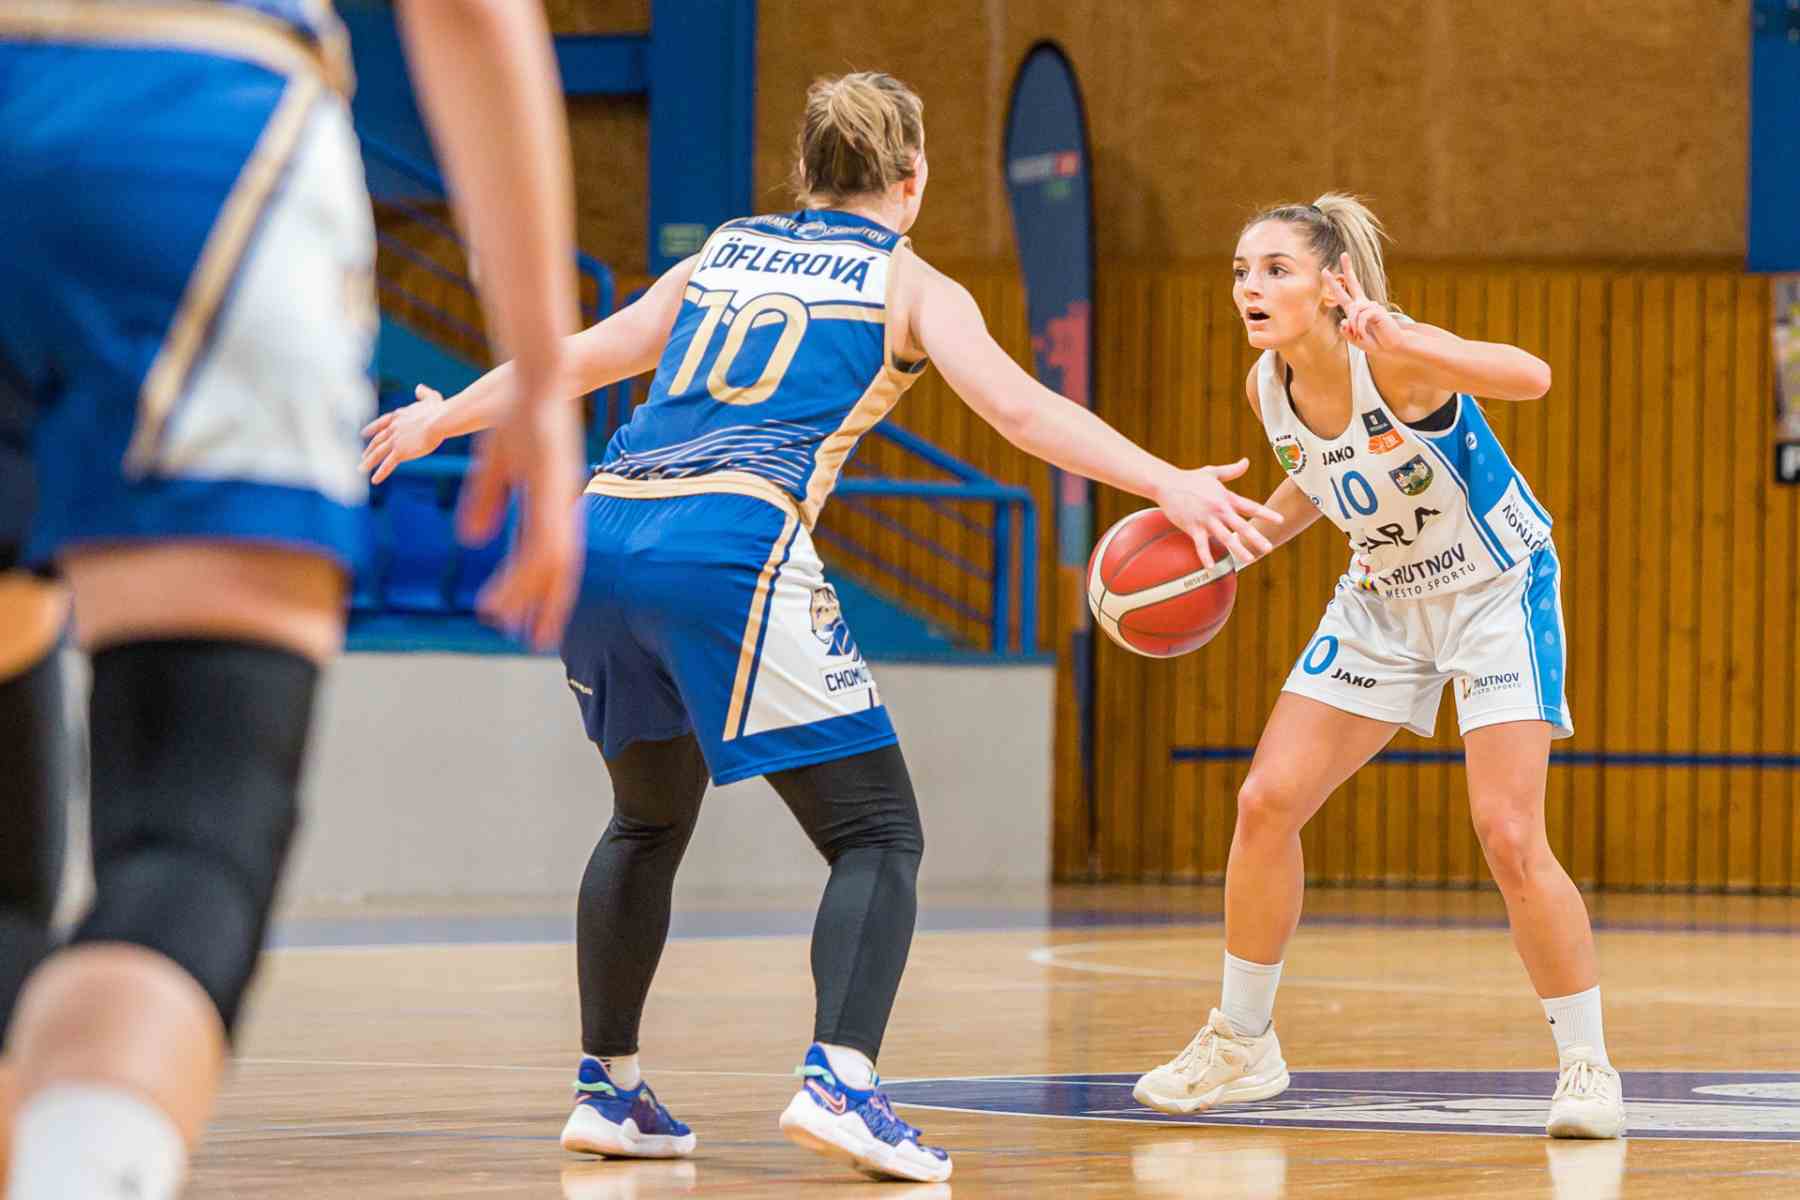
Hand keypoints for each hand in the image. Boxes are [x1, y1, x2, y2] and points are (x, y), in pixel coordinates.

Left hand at [360, 384, 449, 483]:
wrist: (439, 421)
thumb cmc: (439, 410)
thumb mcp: (431, 398)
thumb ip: (423, 393)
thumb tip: (419, 388)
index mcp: (399, 416)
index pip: (381, 423)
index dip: (371, 429)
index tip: (363, 434)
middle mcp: (393, 428)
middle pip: (377, 440)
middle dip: (369, 449)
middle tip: (362, 456)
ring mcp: (395, 441)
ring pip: (377, 453)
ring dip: (368, 462)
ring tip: (360, 469)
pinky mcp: (400, 452)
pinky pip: (387, 465)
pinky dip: (380, 473)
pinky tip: (374, 481)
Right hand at [457, 386, 584, 650]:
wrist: (535, 376)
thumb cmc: (516, 411)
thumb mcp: (495, 464)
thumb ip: (485, 501)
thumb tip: (474, 540)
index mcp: (552, 499)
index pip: (551, 553)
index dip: (544, 586)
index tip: (533, 613)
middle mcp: (561, 504)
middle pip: (560, 567)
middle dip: (550, 605)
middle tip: (538, 641)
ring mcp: (560, 498)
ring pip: (552, 562)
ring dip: (536, 599)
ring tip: (523, 632)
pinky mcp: (554, 489)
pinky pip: (544, 541)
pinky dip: (529, 572)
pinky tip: (517, 593)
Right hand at [1154, 458, 1282, 568]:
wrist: (1167, 483)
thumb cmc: (1190, 478)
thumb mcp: (1213, 472)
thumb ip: (1232, 470)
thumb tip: (1246, 461)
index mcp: (1226, 498)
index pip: (1250, 506)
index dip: (1266, 513)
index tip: (1280, 520)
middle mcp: (1219, 510)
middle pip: (1242, 526)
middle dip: (1256, 537)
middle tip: (1269, 548)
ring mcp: (1206, 520)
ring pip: (1225, 537)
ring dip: (1238, 549)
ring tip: (1250, 560)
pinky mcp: (1192, 527)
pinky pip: (1201, 545)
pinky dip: (1206, 556)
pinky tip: (1211, 568)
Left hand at [1323, 253, 1405, 352]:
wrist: (1392, 346)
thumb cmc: (1374, 342)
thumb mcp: (1355, 340)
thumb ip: (1347, 332)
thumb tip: (1342, 321)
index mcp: (1355, 310)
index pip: (1343, 294)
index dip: (1334, 283)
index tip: (1325, 270)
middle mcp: (1363, 304)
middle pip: (1353, 284)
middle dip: (1348, 269)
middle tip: (1344, 254)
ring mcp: (1371, 306)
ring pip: (1353, 312)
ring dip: (1354, 327)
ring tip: (1360, 336)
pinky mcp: (1377, 310)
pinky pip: (1361, 317)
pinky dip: (1359, 328)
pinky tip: (1363, 334)